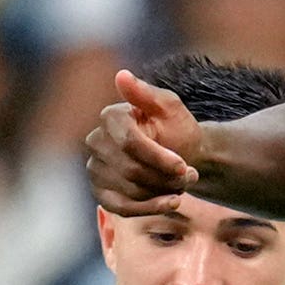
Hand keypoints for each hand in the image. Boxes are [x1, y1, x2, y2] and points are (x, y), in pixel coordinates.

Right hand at [84, 70, 203, 216]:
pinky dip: (150, 208)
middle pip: (131, 170)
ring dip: (163, 192)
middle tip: (189, 175)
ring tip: (182, 184)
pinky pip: (122, 208)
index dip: (159, 158)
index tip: (183, 166)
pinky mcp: (100, 193)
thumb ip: (147, 94)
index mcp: (110, 117)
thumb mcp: (170, 107)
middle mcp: (95, 142)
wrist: (182, 155)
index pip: (130, 143)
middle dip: (165, 177)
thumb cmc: (176, 129)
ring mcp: (95, 169)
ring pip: (131, 190)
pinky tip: (171, 204)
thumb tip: (122, 76)